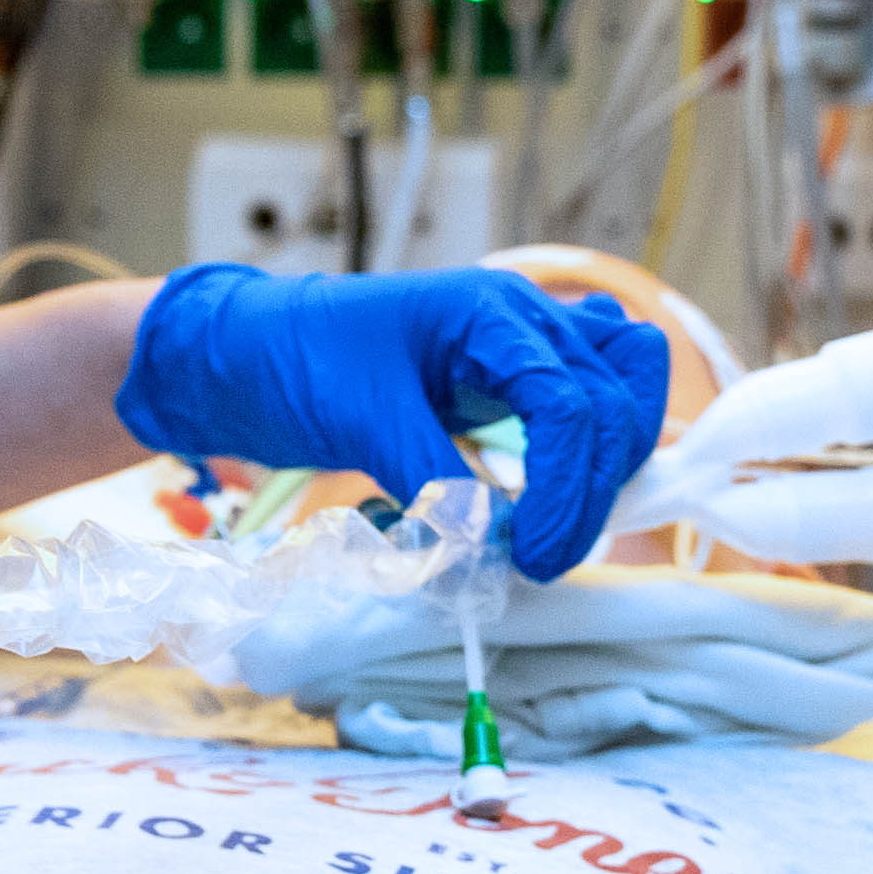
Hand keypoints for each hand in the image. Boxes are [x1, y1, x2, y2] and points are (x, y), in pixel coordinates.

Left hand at [116, 263, 667, 581]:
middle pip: (614, 403)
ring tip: (560, 528)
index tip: (532, 557)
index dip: (566, 490)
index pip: (572, 402)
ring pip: (624, 392)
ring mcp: (524, 345)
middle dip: (590, 492)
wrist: (248, 353)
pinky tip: (560, 496)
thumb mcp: (360, 420)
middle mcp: (523, 319)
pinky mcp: (512, 380)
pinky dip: (592, 451)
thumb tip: (488, 548)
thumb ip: (431, 479)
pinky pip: (588, 401)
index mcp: (490, 311)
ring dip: (609, 465)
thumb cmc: (295, 361)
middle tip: (539, 562)